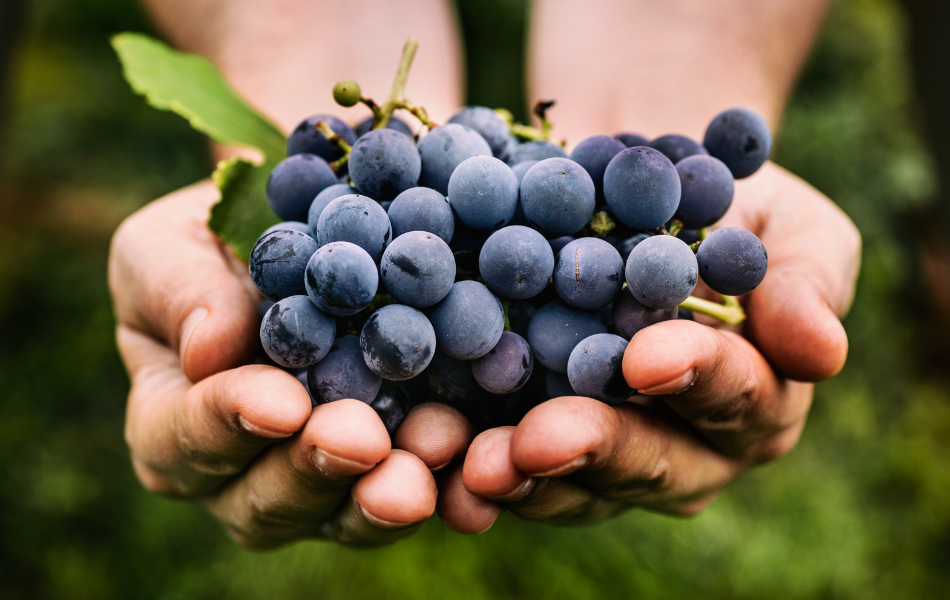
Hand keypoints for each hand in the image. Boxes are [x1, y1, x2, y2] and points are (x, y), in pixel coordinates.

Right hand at [109, 181, 472, 547]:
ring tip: (435, 448)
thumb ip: (179, 293)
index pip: (184, 439)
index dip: (229, 424)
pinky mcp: (391, 472)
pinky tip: (479, 462)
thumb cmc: (216, 244)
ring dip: (389, 489)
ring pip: (346, 512)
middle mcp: (242, 474)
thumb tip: (210, 349)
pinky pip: (421, 492)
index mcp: (172, 424)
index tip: (281, 401)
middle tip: (363, 439)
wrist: (299, 240)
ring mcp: (320, 484)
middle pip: (268, 498)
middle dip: (318, 469)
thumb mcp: (172, 246)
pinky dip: (451, 483)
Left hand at [439, 163, 860, 531]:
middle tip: (538, 440)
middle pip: (648, 463)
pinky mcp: (529, 437)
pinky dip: (465, 464)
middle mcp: (684, 444)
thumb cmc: (713, 198)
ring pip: (570, 484)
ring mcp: (602, 450)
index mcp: (754, 396)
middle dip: (594, 450)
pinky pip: (505, 466)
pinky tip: (429, 456)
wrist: (620, 184)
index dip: (697, 378)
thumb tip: (821, 351)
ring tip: (471, 464)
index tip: (648, 355)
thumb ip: (805, 280)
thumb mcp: (779, 218)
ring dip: (518, 477)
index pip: (734, 396)